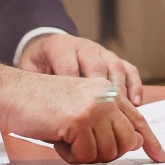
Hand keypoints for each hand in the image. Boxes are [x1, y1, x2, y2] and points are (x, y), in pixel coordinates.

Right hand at [0, 55, 164, 164]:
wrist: (13, 92)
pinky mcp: (78, 121)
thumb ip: (107, 121)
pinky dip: (70, 155)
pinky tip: (58, 140)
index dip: (149, 140)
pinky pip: (85, 156)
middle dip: (106, 153)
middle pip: (125, 142)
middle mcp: (105, 96)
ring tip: (67, 139)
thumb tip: (134, 141)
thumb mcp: (79, 107)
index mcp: (107, 91)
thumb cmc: (42, 102)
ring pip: (107, 151)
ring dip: (85, 154)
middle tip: (82, 146)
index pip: (137, 118)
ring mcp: (93, 108)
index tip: (159, 156)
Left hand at [17, 33, 144, 105]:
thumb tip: (37, 106)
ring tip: (122, 114)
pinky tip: (135, 104)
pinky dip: (134, 85)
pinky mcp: (112, 59)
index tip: (74, 111)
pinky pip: (128, 69)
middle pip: (97, 66)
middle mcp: (84, 47)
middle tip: (102, 117)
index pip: (69, 66)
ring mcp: (101, 52)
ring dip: (120, 91)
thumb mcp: (29, 69)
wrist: (48, 46)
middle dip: (101, 92)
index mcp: (61, 47)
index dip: (73, 88)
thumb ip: (33, 83)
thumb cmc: (39, 64)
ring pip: (115, 67)